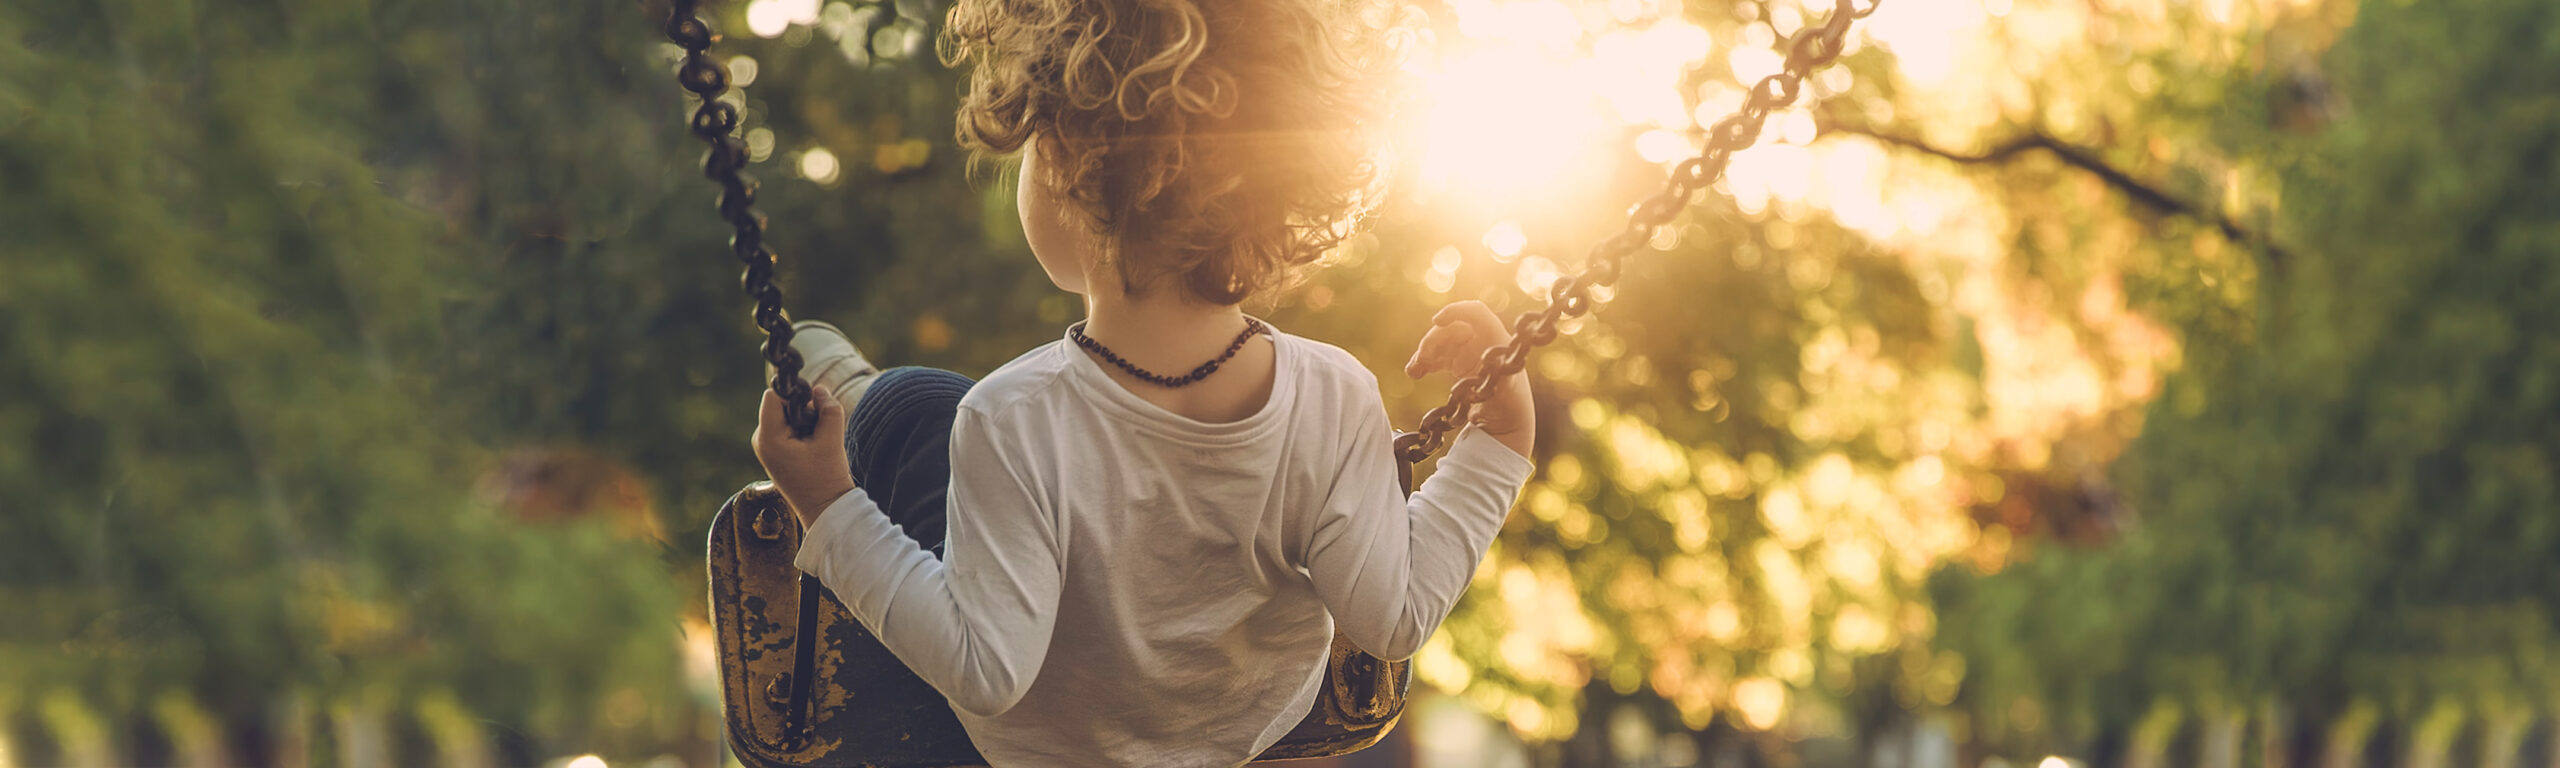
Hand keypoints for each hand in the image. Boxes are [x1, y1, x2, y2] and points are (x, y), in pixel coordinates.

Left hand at [753, 387, 856, 527]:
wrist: (824, 508)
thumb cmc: (826, 477)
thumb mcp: (832, 439)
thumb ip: (828, 409)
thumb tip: (819, 389)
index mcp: (768, 438)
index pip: (773, 396)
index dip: (793, 393)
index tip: (813, 404)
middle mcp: (761, 440)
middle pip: (778, 404)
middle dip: (801, 409)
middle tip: (818, 430)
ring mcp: (766, 446)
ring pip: (784, 415)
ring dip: (804, 421)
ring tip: (816, 443)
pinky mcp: (774, 451)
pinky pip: (786, 427)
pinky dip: (802, 430)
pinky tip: (813, 448)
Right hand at [1404, 300, 1534, 457]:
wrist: (1505, 423)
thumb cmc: (1511, 405)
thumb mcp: (1506, 390)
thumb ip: (1497, 375)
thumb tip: (1486, 364)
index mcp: (1496, 339)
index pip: (1477, 313)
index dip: (1456, 311)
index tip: (1436, 321)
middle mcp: (1482, 341)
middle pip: (1452, 328)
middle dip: (1433, 341)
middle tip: (1421, 360)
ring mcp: (1469, 352)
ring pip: (1441, 342)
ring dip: (1424, 353)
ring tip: (1413, 371)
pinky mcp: (1458, 365)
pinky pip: (1437, 357)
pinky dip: (1424, 363)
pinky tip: (1414, 372)